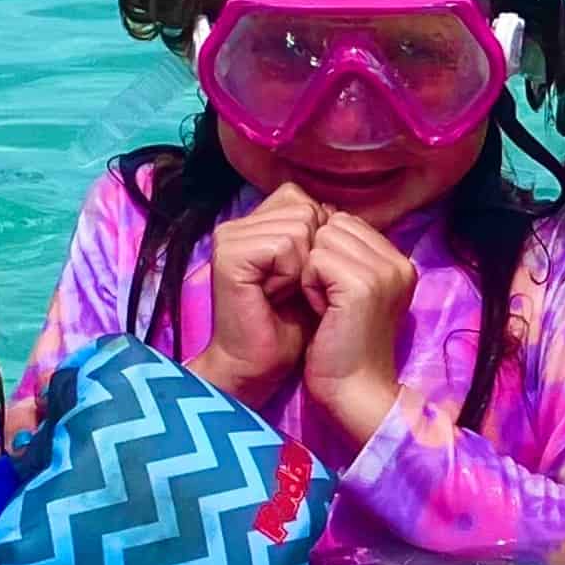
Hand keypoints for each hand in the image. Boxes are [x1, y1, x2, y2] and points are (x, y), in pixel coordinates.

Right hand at [200, 191, 326, 414]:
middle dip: (313, 254)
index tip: (305, 279)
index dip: (319, 240)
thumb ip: (319, 236)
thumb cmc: (292, 323)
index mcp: (255, 223)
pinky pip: (284, 245)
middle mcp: (238, 224)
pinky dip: (290, 274)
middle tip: (293, 290)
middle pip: (306, 210)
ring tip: (283, 294)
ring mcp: (230, 236)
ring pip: (299, 226)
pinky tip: (273, 296)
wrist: (260, 364)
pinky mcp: (229, 254)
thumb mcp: (313, 271)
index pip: (304, 200)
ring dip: (304, 267)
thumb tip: (335, 210)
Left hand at [292, 212, 418, 442]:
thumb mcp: (355, 294)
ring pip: (323, 239)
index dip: (328, 254)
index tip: (335, 294)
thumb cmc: (344, 348)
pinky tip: (322, 312)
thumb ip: (348, 258)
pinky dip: (309, 285)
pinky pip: (315, 260)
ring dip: (312, 271)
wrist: (356, 392)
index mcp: (400, 262)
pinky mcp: (362, 285)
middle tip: (329, 301)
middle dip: (320, 259)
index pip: (347, 222)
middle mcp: (399, 261)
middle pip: (335, 225)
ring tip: (326, 306)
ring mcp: (383, 272)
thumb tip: (321, 223)